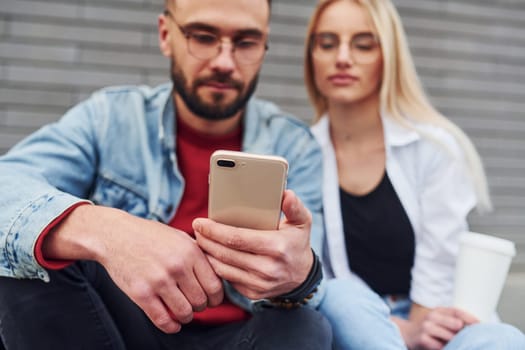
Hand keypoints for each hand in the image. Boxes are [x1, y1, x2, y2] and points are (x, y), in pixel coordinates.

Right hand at [43, 205, 223, 332]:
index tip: (212, 300)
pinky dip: (171, 326)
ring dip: (187, 317)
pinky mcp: (141, 293)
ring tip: (183, 312)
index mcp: (191, 252)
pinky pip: (162, 320)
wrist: (115, 234)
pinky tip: (172, 323)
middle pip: (201, 301)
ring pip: (185, 312)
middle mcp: (177, 266)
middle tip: (196, 305)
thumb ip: (198, 254)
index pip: (215, 285)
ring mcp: (159, 280)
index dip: (216, 298)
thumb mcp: (179, 237)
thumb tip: (217, 274)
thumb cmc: (149, 235)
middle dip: (201, 307)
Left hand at [193, 189, 313, 299]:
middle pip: (225, 254)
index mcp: (276, 247)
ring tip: (200, 240)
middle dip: (206, 240)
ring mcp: (259, 284)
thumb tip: (287, 194)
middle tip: (196, 228)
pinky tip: (210, 255)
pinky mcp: (252, 293)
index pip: (237, 238)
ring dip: (207, 254)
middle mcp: (267, 269)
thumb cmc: (296, 243)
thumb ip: (294, 207)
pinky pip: (227, 279)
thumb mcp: (301, 223)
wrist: (302, 277)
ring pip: (222, 269)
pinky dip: (215, 266)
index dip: (215, 231)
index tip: (200, 222)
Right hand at [395, 307, 478, 349]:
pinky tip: (441, 347)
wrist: (406, 334)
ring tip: (451, 343)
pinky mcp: (422, 339)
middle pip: (456, 323)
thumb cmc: (429, 328)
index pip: (457, 311)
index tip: (480, 325)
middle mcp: (432, 316)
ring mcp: (426, 327)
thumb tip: (475, 327)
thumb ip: (453, 320)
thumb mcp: (439, 320)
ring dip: (454, 342)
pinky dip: (443, 348)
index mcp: (438, 310)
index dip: (470, 318)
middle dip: (463, 332)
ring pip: (450, 336)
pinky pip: (440, 346)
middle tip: (466, 338)